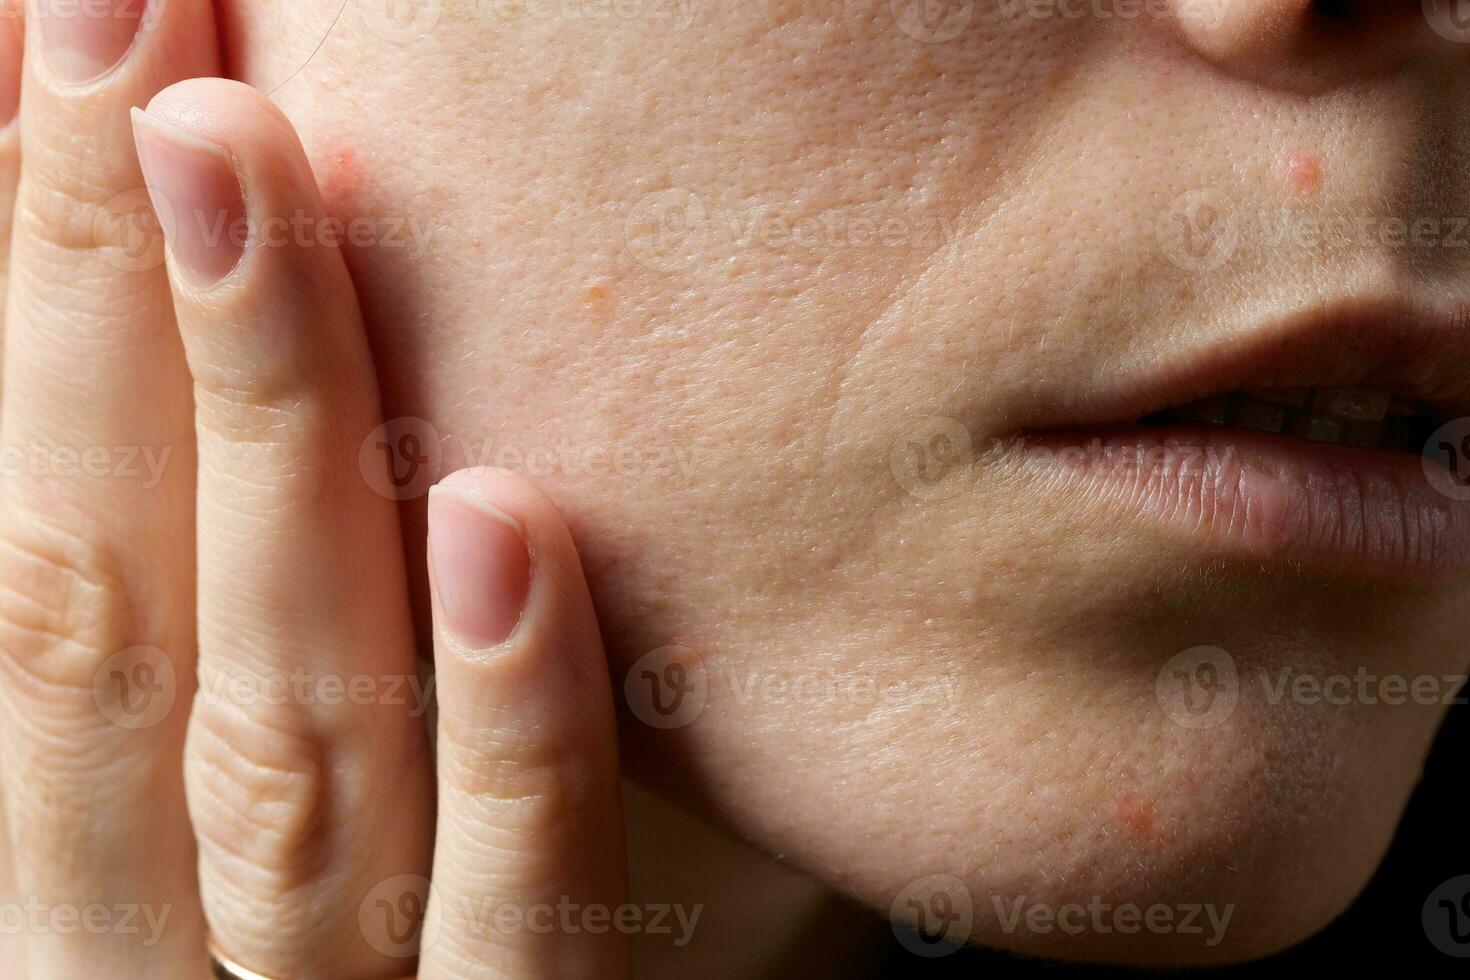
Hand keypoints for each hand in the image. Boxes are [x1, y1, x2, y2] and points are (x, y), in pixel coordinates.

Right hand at [0, 2, 625, 976]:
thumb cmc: (326, 945)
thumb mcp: (230, 782)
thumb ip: (187, 609)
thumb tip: (146, 335)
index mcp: (54, 858)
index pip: (26, 561)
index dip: (21, 292)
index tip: (61, 41)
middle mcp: (131, 940)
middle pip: (109, 614)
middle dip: (102, 309)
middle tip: (133, 32)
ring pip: (289, 741)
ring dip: (275, 449)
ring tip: (251, 169)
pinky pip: (520, 928)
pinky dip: (511, 735)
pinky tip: (511, 524)